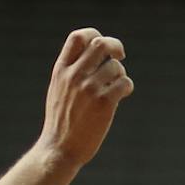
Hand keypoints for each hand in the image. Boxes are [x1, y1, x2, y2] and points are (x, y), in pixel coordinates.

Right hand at [37, 28, 132, 168]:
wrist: (58, 150)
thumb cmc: (62, 120)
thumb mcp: (58, 89)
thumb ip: (72, 69)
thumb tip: (96, 48)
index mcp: (60, 71)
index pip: (78, 37)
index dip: (94, 34)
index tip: (103, 47)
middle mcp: (74, 76)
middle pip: (101, 43)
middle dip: (116, 46)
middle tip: (120, 56)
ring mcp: (89, 89)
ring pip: (116, 66)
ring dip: (120, 75)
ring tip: (114, 88)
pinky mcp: (104, 102)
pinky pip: (125, 83)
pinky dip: (126, 87)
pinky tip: (120, 96)